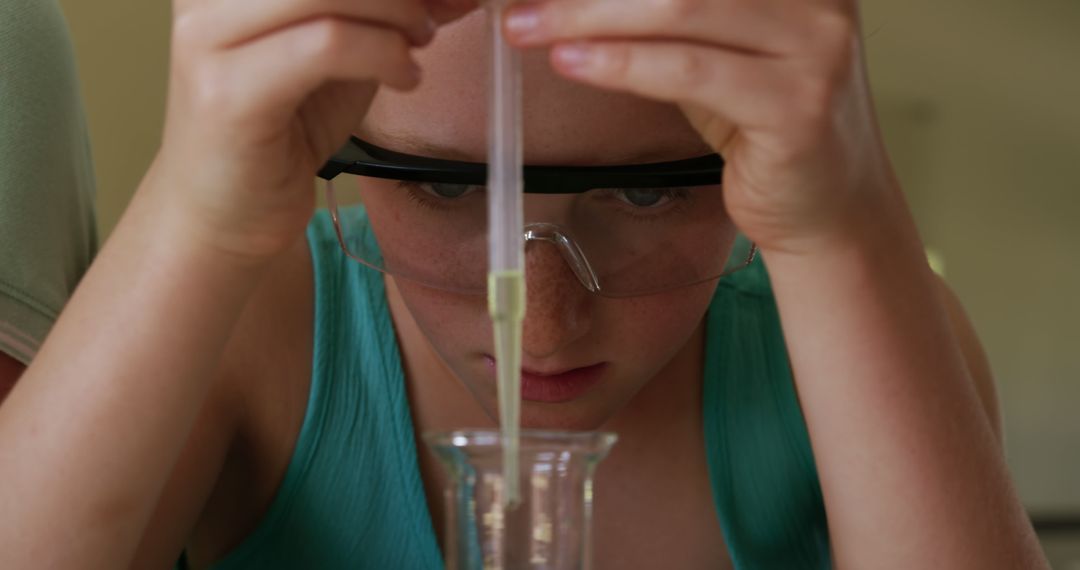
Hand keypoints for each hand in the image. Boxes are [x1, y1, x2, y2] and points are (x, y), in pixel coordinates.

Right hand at [152, 0, 476, 263]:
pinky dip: (384, 54)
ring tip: (416, 49)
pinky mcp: (226, 92)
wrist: (227, 214)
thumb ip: (386, 10)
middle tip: (436, 13)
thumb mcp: (344, 48)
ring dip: (398, 14)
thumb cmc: (282, 127)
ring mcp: (207, 37)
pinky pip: (326, 45)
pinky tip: (403, 77)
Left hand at [504, 0, 902, 254]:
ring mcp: (816, 48)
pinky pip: (688, 71)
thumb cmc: (763, 124)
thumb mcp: (717, 48)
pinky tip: (573, 63)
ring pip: (680, 7)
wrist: (827, 208)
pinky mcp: (797, 107)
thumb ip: (668, 13)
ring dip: (588, 17)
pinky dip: (621, 63)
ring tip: (527, 27)